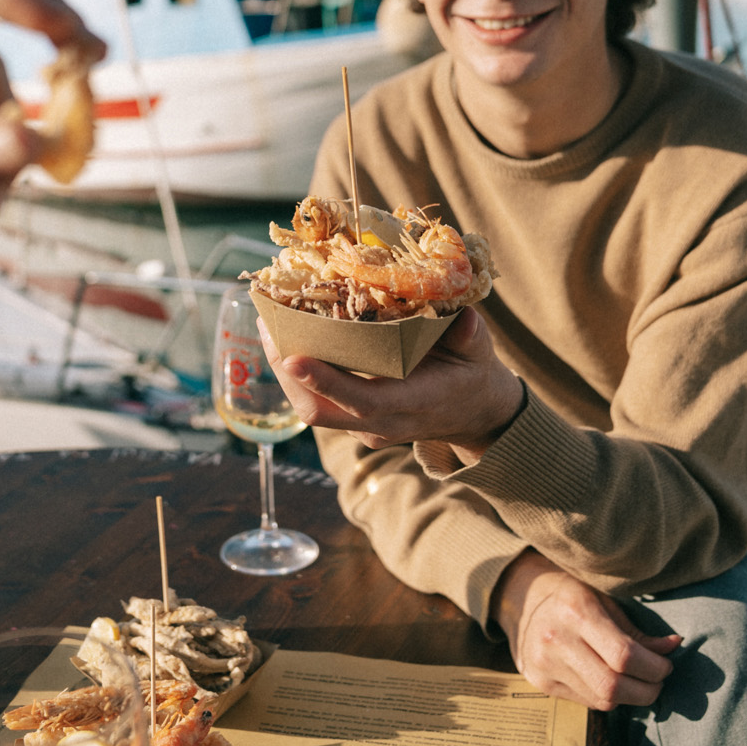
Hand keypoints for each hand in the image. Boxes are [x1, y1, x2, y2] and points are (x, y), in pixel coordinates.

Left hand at [261, 307, 525, 457]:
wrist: (471, 413)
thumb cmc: (471, 375)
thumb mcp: (479, 354)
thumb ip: (471, 337)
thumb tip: (467, 318)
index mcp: (413, 405)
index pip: (362, 401)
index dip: (326, 382)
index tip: (293, 356)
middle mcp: (382, 423)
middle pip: (320, 410)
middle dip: (287, 373)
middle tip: (267, 327)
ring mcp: (364, 427)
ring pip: (311, 409)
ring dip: (284, 373)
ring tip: (268, 327)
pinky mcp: (353, 420)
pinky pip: (316, 403)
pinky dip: (297, 375)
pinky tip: (286, 340)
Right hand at [492, 550, 680, 711]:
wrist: (519, 597)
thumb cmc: (569, 592)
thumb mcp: (603, 598)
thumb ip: (636, 629)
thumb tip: (674, 647)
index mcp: (576, 611)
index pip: (624, 655)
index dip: (654, 667)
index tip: (666, 665)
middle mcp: (556, 640)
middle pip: (613, 685)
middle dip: (647, 690)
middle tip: (658, 681)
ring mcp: (544, 665)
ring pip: (601, 700)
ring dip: (630, 697)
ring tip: (638, 682)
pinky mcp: (539, 683)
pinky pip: (586, 702)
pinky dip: (607, 697)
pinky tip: (611, 681)